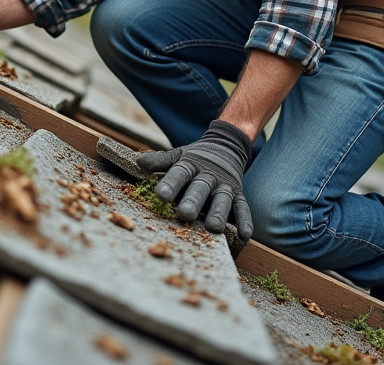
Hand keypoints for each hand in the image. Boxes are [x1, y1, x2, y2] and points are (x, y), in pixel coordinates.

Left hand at [136, 120, 253, 238]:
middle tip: (184, 214)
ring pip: (222, 200)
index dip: (171, 184)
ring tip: (213, 227)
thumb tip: (138, 161)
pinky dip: (245, 221)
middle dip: (193, 201)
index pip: (180, 173)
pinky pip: (243, 208)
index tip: (161, 194)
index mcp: (191, 165)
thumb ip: (160, 161)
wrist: (226, 146)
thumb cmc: (195, 159)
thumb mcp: (178, 156)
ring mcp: (225, 186)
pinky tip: (244, 236)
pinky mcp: (239, 195)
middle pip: (201, 188)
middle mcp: (209, 176)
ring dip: (218, 213)